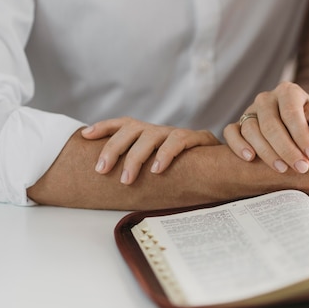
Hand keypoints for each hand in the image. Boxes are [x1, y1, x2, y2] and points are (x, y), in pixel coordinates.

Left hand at [81, 117, 219, 183]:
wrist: (223, 165)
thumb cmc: (185, 169)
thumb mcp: (158, 166)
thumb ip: (140, 168)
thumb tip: (108, 183)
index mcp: (147, 134)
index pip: (122, 124)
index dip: (104, 127)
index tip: (85, 135)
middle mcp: (159, 130)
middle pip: (131, 129)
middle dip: (113, 148)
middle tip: (101, 170)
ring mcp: (177, 133)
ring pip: (151, 135)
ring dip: (136, 157)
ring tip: (126, 179)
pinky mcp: (197, 138)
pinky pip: (178, 141)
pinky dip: (166, 154)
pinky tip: (157, 169)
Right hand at [223, 82, 308, 172]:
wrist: (290, 137)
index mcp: (289, 92)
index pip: (293, 112)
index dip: (303, 133)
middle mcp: (267, 99)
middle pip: (271, 124)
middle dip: (287, 148)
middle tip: (302, 168)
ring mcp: (249, 112)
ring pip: (251, 129)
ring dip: (267, 151)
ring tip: (282, 169)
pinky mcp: (237, 126)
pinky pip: (231, 132)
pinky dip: (238, 144)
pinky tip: (250, 158)